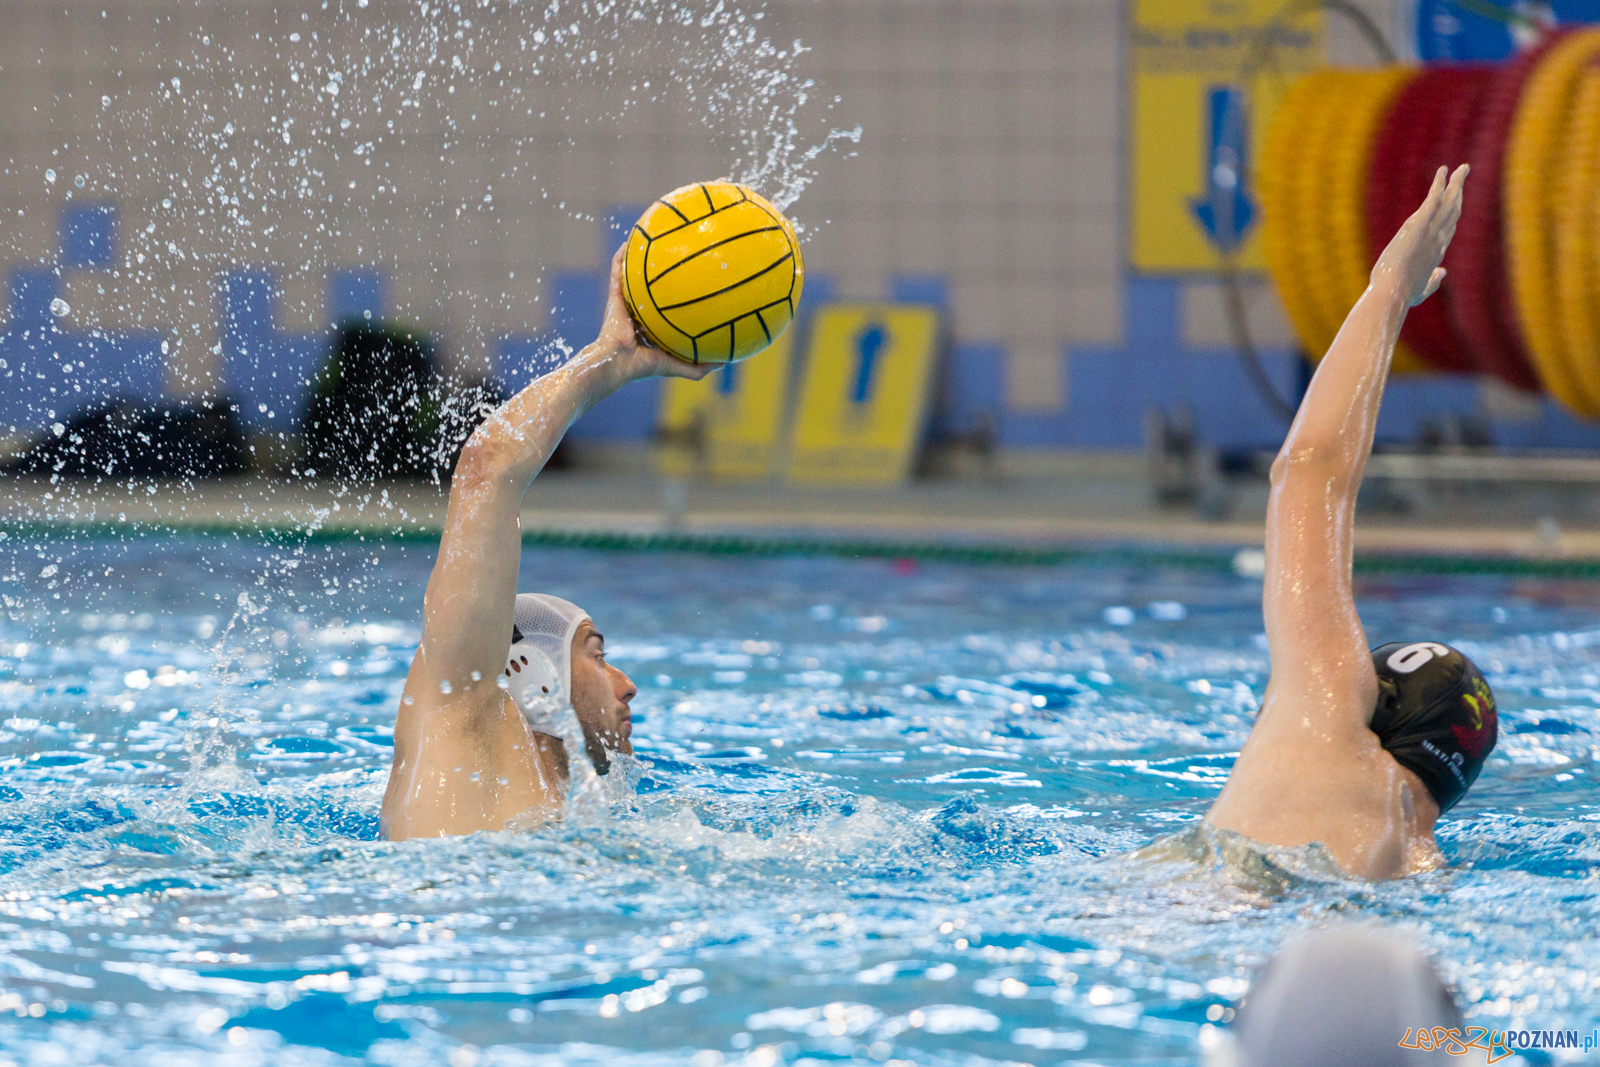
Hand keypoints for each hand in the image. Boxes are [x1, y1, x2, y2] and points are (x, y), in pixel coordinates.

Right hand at [595, 244, 717, 382]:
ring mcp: (625, 303)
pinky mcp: (614, 297)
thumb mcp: (677, 365)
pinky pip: (617, 271)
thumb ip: (698, 366)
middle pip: (651, 288)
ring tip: (650, 238)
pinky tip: (631, 240)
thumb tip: (725, 362)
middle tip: (677, 256)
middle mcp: (638, 312)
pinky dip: (622, 256)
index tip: (693, 283)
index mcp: (651, 326)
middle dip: (661, 273)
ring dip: (639, 258)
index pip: (665, 308)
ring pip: (633, 276)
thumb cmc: (644, 367)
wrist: (618, 363)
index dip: (677, 297)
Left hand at [1371, 164, 1467, 307]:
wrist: (1392, 293)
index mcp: (1435, 254)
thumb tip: (1443, 272)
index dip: (1453, 214)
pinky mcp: (1418, 225)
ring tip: (1461, 169)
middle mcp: (1437, 240)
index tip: (1457, 201)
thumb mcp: (1421, 291)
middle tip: (1464, 178)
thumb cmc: (1402, 296)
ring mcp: (1429, 232)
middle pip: (1453, 211)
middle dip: (1459, 193)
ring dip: (1455, 184)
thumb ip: (1433, 282)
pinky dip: (1439, 185)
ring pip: (1448, 203)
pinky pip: (1432, 200)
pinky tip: (1444, 171)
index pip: (1448, 229)